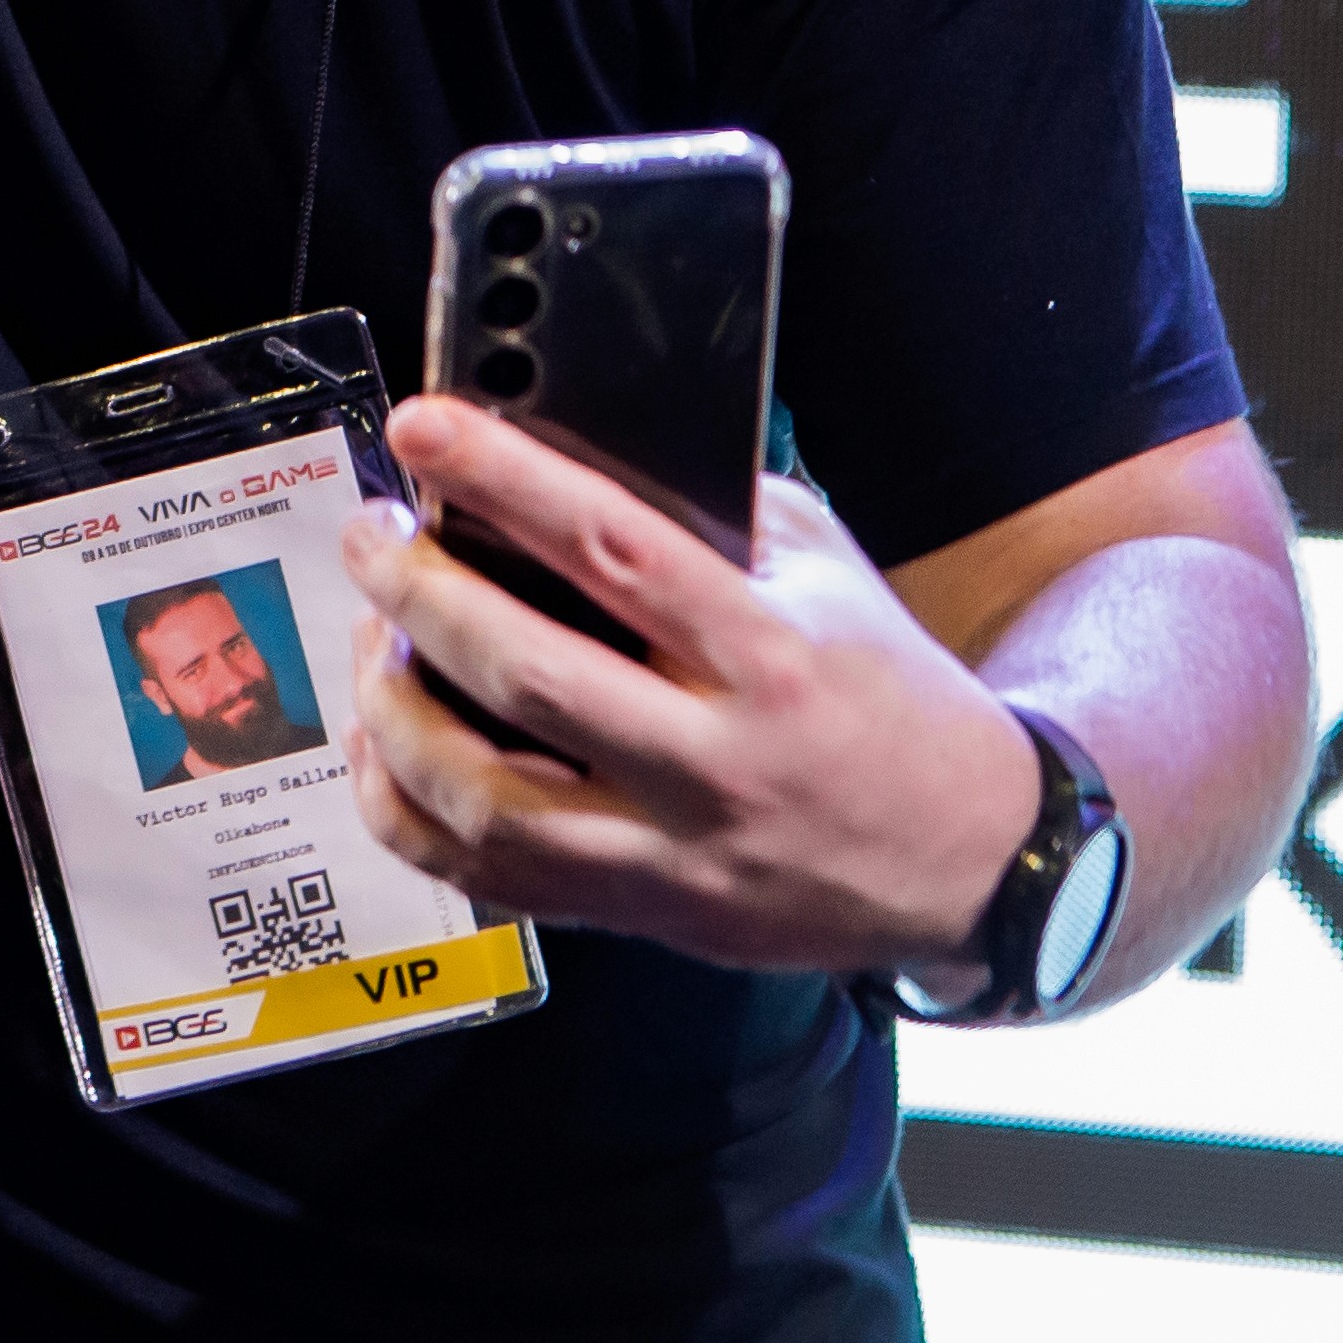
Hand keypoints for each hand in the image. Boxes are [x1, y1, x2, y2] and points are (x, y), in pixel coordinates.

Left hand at [334, 396, 1043, 976]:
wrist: (969, 859)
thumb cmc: (887, 694)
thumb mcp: (828, 577)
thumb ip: (716, 516)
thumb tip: (577, 452)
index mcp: (772, 654)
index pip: (616, 549)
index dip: (506, 480)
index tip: (426, 428)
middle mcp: (717, 761)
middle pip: (530, 675)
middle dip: (420, 594)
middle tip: (372, 536)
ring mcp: (674, 852)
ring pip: (489, 799)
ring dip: (397, 711)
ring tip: (373, 640)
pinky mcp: (643, 914)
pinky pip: (489, 878)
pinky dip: (412, 813)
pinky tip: (391, 747)